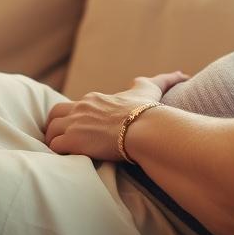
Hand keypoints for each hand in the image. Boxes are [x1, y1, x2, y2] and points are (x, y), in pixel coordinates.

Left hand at [43, 71, 189, 159]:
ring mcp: (75, 123)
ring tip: (64, 153)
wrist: (144, 127)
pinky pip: (55, 147)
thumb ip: (164, 80)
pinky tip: (66, 159)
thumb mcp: (151, 90)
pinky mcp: (73, 139)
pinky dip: (58, 153)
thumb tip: (182, 75)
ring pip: (51, 131)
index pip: (73, 106)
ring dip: (55, 141)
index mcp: (94, 99)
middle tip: (63, 140)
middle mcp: (81, 107)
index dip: (72, 118)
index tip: (79, 128)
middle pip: (54, 114)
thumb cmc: (147, 110)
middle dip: (55, 127)